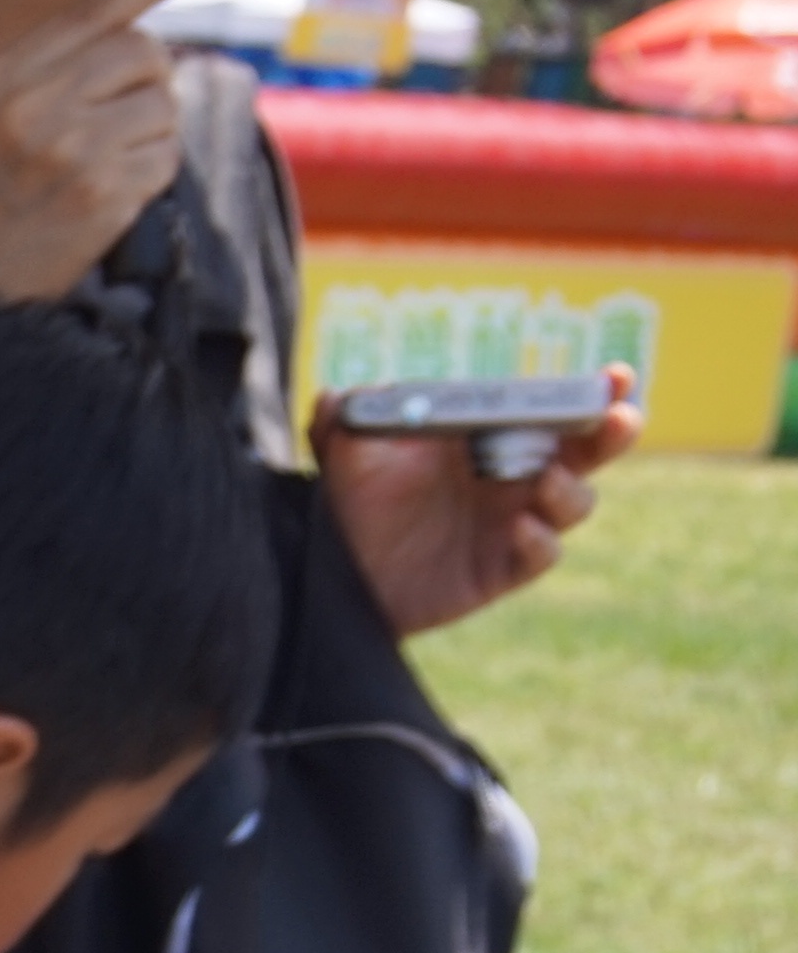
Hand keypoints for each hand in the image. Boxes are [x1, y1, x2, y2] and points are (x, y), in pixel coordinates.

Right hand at [0, 0, 203, 310]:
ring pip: (162, 104)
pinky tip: (111, 198)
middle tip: (118, 119)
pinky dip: (150, 177)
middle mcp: (30, 106)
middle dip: (147, 79)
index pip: (89, 12)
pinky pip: (166, 157)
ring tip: (103, 167)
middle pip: (140, 51)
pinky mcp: (102, 191)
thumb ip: (47, 68)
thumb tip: (139, 33)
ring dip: (150, 134)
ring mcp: (69, 149)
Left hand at [321, 368, 632, 640]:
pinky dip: (541, 539)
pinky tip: (521, 528)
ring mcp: (513, 522)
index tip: (616, 376)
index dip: (595, 390)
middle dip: (614, 431)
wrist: (336, 575)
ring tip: (545, 480)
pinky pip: (541, 554)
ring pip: (575, 502)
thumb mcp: (343, 455)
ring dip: (572, 488)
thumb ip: (344, 419)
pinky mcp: (502, 569)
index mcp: (493, 434)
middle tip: (618, 418)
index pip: (556, 405)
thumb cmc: (348, 504)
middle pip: (589, 450)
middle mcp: (515, 476)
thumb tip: (334, 396)